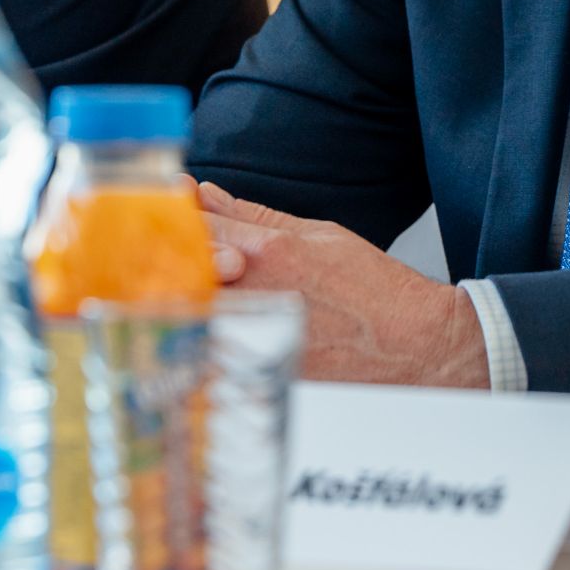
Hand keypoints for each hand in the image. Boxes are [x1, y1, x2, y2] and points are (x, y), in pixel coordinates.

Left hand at [188, 182, 491, 388]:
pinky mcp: (253, 374)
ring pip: (186, 312)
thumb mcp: (321, 235)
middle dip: (164, 258)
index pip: (195, 224)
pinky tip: (203, 334)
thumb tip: (207, 194)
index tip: (158, 208)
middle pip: (179, 270)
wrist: (414, 350)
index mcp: (269, 250)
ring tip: (179, 296)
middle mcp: (253, 292)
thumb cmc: (376, 292)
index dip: (168, 215)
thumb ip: (256, 217)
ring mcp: (249, 336)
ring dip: (177, 297)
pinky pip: (205, 352)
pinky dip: (197, 338)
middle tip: (155, 253)